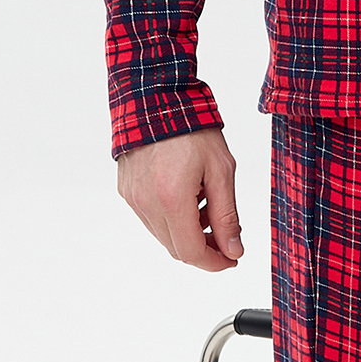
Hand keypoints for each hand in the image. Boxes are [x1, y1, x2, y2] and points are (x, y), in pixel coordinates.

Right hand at [117, 128, 243, 271]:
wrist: (156, 99)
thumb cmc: (191, 128)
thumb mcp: (221, 171)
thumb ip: (227, 216)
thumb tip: (233, 250)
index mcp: (172, 198)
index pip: (191, 252)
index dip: (214, 263)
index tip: (232, 259)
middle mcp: (146, 203)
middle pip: (175, 249)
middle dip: (204, 249)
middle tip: (225, 237)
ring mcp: (133, 198)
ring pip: (163, 236)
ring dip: (188, 233)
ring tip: (207, 206)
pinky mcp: (127, 191)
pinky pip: (150, 218)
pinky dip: (172, 218)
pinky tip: (188, 197)